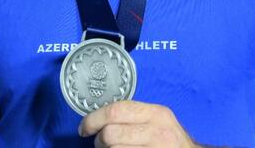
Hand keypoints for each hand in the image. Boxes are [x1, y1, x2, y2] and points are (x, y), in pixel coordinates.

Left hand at [79, 100, 197, 147]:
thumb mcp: (158, 121)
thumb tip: (99, 117)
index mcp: (157, 114)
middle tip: (100, 143)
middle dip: (99, 141)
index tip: (84, 128)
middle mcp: (157, 132)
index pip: (116, 110)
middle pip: (110, 134)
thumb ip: (135, 116)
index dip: (93, 119)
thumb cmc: (170, 141)